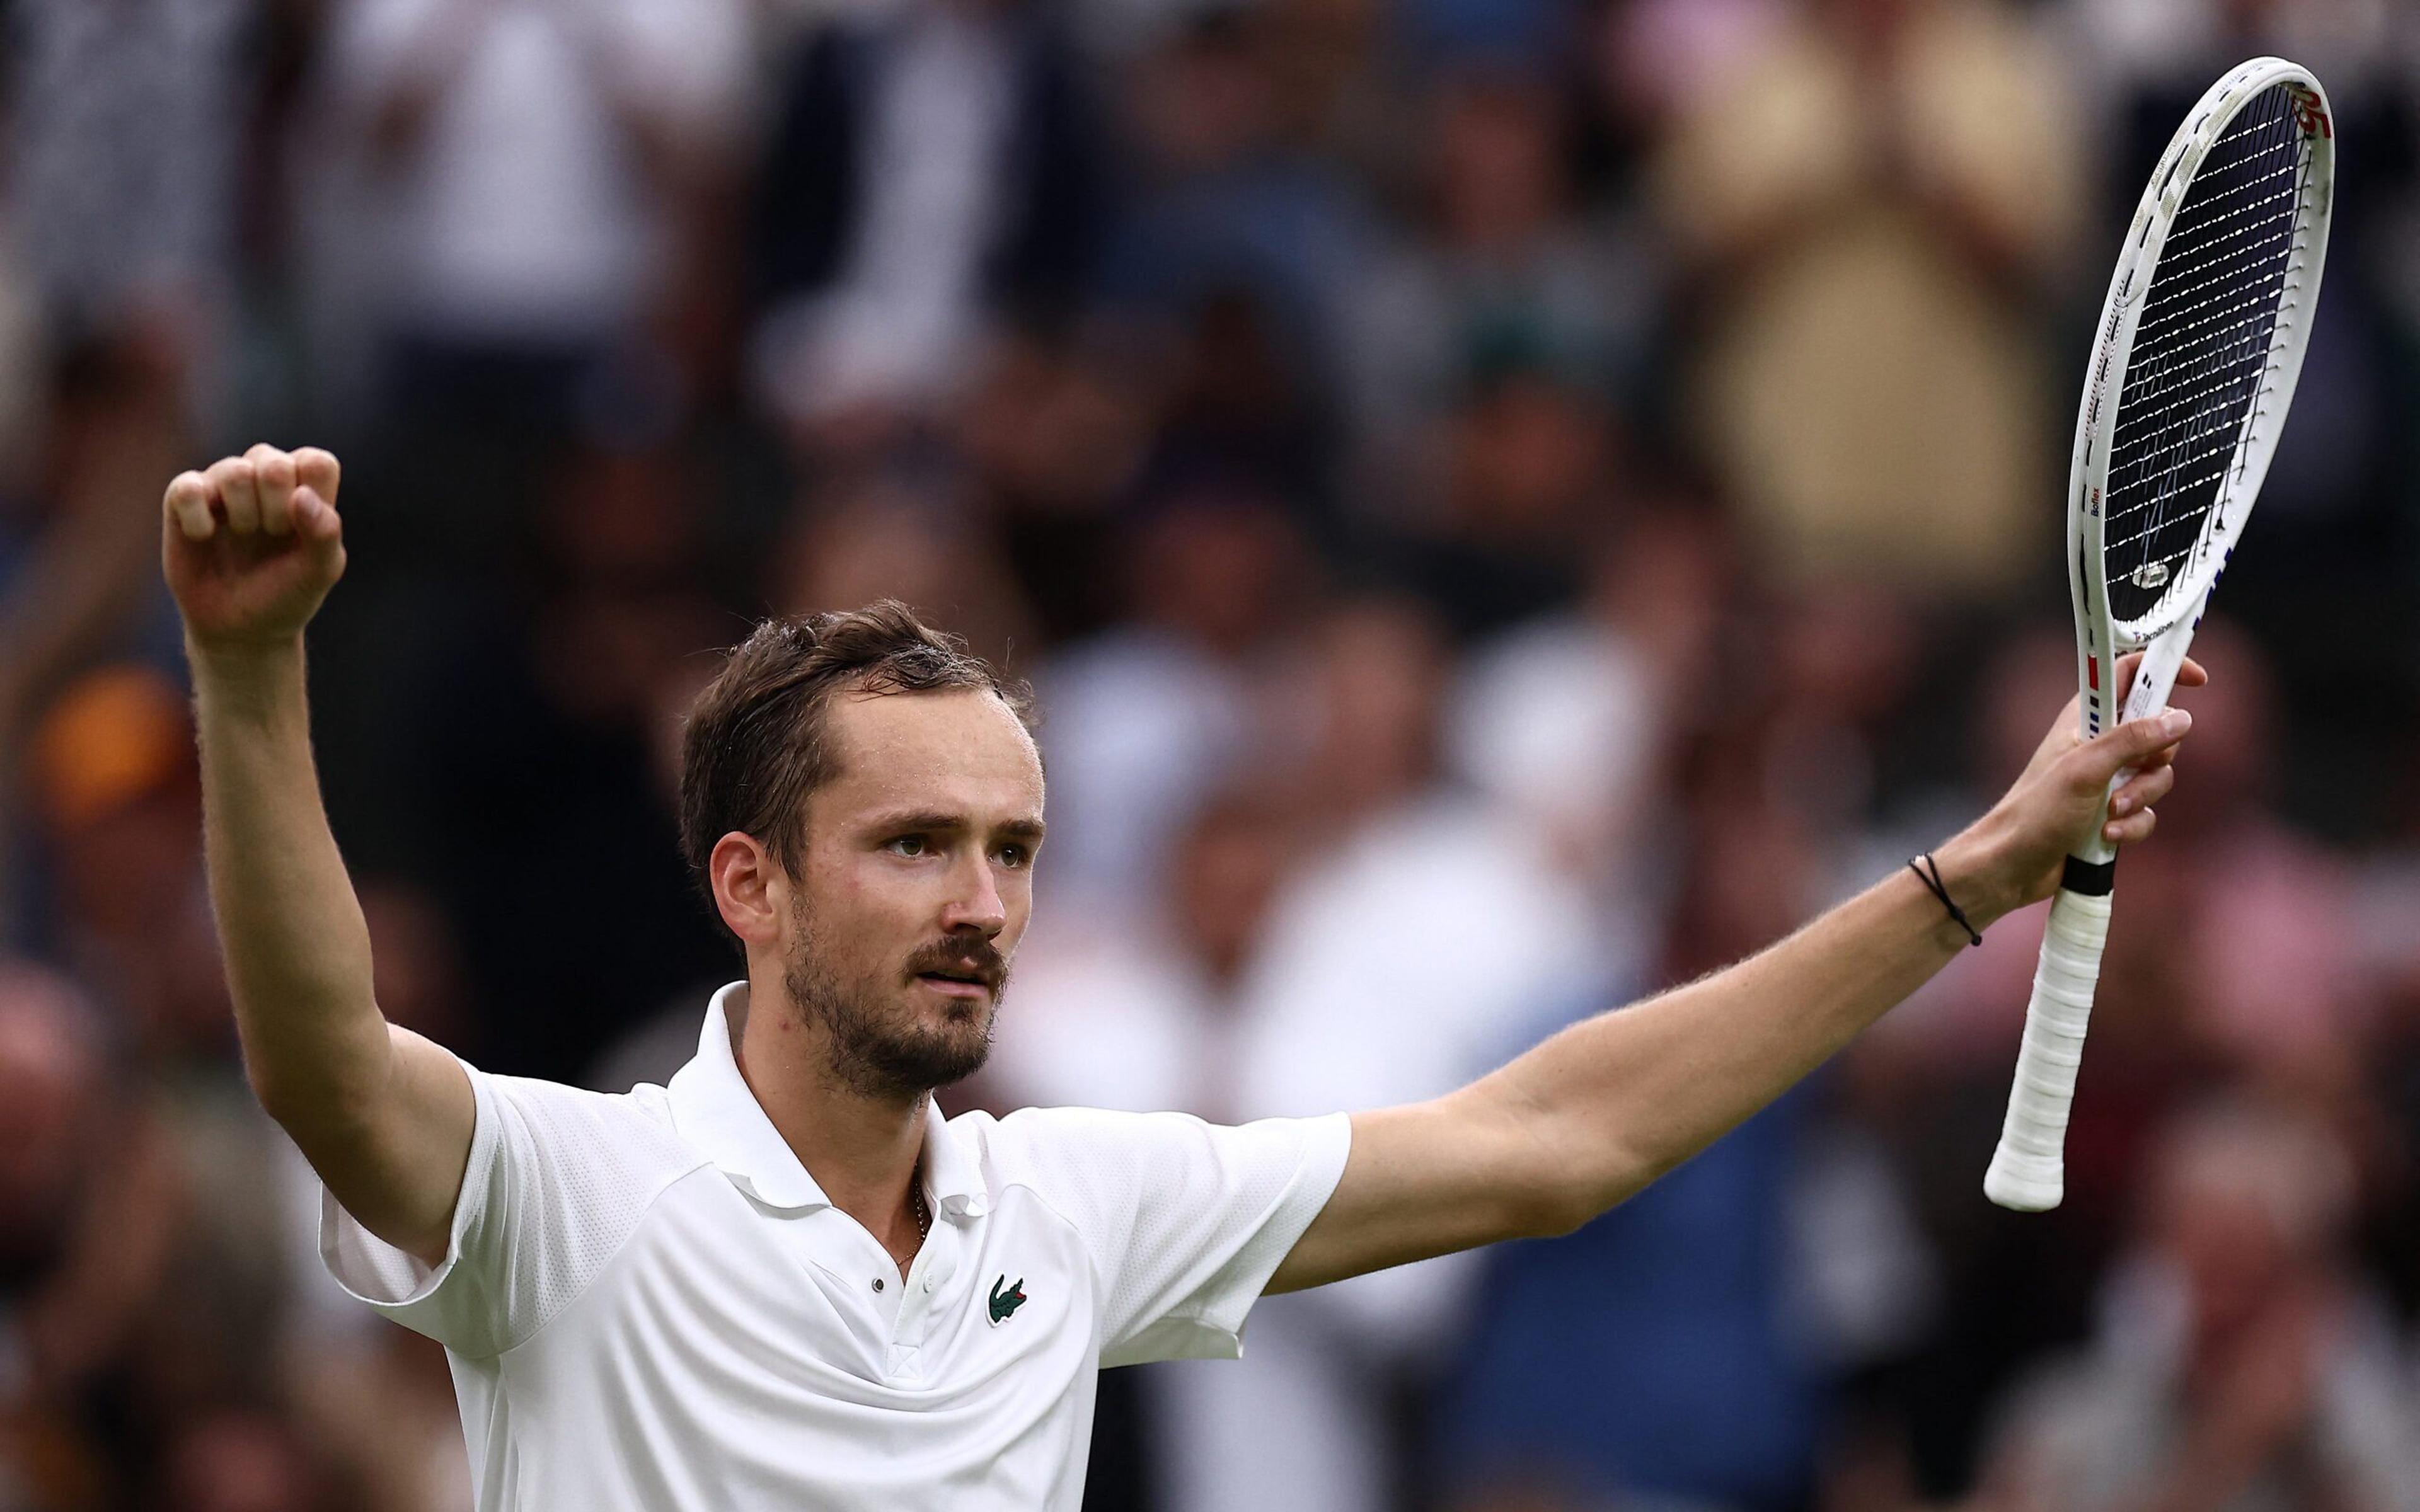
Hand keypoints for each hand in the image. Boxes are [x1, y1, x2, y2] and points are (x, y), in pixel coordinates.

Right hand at [162, 445, 346, 652]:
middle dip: (276, 508)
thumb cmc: (285, 594)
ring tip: (242, 535)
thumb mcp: (318, 573)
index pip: (316, 462)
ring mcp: (223, 486)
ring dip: (242, 512)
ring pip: (233, 470)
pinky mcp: (184, 499)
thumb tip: (301, 495)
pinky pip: (186, 487)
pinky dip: (197, 515)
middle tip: (272, 535)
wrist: (240, 629)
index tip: (303, 531)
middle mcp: (263, 478)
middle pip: (273, 462)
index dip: (310, 496)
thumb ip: (325, 534)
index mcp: (305, 488)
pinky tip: (204, 535)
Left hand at [1940, 651, 2205, 922]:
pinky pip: (2146, 811)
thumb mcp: (2086, 768)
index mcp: (2085, 719)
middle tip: (2133, 770)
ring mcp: (2107, 779)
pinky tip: (2108, 835)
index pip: (2129, 675)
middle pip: (2158, 732)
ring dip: (2139, 798)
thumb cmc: (2036, 811)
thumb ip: (2133, 740)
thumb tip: (2179, 718)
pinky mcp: (2111, 811)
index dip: (2163, 670)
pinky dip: (2133, 824)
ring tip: (2109, 813)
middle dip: (2155, 758)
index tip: (2198, 680)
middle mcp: (2099, 744)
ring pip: (2156, 776)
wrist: (2012, 864)